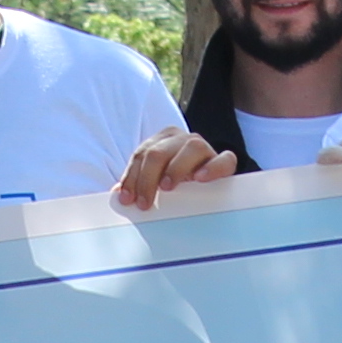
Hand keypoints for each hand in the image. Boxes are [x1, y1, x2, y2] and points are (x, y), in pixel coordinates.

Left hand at [110, 129, 240, 212]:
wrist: (211, 187)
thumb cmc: (177, 186)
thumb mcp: (154, 183)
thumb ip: (137, 184)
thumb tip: (117, 195)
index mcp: (162, 141)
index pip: (142, 154)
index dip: (131, 177)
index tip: (126, 200)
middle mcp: (182, 139)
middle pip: (160, 152)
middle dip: (147, 178)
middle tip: (143, 203)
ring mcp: (204, 148)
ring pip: (191, 148)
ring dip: (176, 168)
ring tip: (167, 188)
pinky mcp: (224, 161)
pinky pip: (224, 159)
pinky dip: (212, 167)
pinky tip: (200, 179)